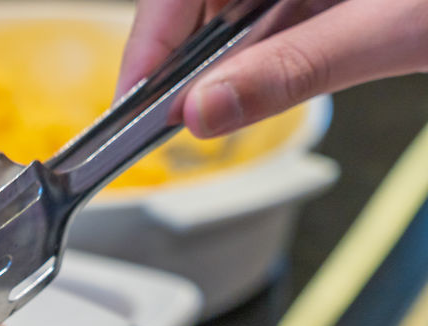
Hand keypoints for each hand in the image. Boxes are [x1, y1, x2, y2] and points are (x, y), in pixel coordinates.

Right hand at [118, 0, 427, 136]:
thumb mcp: (391, 28)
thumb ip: (291, 71)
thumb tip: (205, 113)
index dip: (151, 41)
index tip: (135, 101)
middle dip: (193, 53)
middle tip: (184, 114)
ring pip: (243, 1)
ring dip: (240, 49)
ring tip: (243, 89)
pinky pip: (281, 2)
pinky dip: (277, 36)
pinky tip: (285, 61)